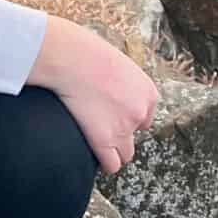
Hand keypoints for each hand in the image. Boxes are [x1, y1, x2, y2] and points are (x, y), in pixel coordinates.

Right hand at [27, 16, 157, 174]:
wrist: (70, 58)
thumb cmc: (86, 52)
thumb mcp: (116, 63)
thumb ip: (122, 82)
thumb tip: (112, 91)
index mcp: (147, 92)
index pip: (145, 116)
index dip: (126, 115)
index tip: (111, 111)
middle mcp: (140, 111)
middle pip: (136, 135)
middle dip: (122, 133)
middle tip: (100, 123)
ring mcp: (124, 128)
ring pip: (125, 154)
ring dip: (113, 149)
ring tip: (94, 139)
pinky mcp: (104, 140)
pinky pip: (112, 165)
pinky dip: (103, 162)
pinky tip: (90, 151)